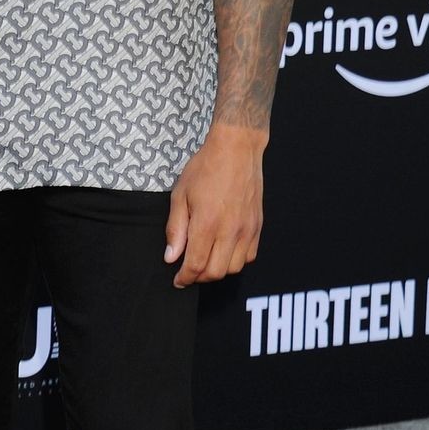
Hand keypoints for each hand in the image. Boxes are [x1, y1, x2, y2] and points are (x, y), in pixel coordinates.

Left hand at [164, 125, 265, 287]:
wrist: (237, 149)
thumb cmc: (205, 168)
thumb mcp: (180, 195)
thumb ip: (176, 229)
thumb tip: (171, 256)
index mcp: (207, 223)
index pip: (195, 265)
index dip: (185, 278)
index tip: (178, 280)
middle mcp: (230, 230)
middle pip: (215, 272)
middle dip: (199, 277)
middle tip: (189, 271)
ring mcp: (246, 229)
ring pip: (233, 268)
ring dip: (217, 270)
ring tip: (206, 260)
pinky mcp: (257, 225)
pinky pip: (249, 256)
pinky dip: (235, 260)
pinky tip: (224, 251)